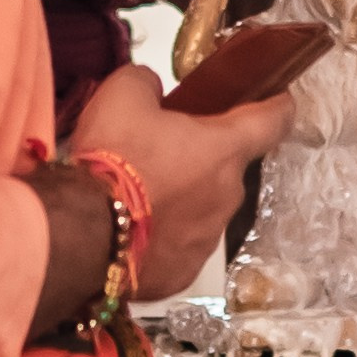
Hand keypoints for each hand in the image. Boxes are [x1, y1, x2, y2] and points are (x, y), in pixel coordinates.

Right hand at [72, 63, 289, 298]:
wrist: (79, 235)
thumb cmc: (111, 161)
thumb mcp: (123, 95)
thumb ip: (147, 82)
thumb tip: (150, 89)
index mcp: (224, 149)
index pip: (273, 120)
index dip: (276, 105)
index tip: (276, 98)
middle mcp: (226, 196)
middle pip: (226, 168)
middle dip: (200, 158)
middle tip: (160, 151)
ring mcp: (206, 239)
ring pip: (203, 209)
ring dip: (181, 199)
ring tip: (138, 194)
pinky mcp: (182, 273)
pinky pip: (180, 246)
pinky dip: (163, 236)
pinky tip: (132, 229)